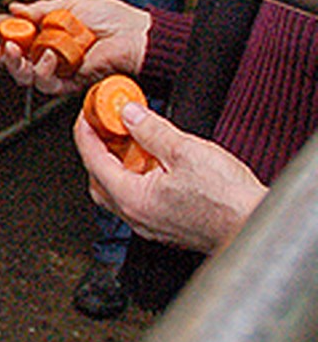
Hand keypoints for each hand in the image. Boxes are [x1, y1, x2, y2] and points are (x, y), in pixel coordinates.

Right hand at [0, 0, 149, 95]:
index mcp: (49, 32)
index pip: (18, 35)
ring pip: (26, 74)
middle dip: (0, 53)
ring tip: (17, 50)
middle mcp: (51, 52)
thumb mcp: (70, 3)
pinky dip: (42, 71)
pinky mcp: (70, 83)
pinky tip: (46, 57)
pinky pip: (47, 84)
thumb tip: (17, 8)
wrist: (136, 37)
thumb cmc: (113, 18)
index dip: (2, 32)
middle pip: (16, 58)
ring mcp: (59, 69)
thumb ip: (40, 8)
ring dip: (16, 63)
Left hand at [74, 102, 264, 253]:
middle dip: (96, 149)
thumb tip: (128, 114)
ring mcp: (150, 225)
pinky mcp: (166, 227)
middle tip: (103, 125)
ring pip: (117, 191)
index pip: (92, 160)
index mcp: (131, 198)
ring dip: (117, 164)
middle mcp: (135, 216)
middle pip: (98, 179)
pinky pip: (137, 200)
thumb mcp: (185, 151)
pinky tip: (151, 163)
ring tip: (128, 139)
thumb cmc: (228, 199)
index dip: (86, 132)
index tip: (87, 114)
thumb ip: (150, 130)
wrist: (255, 226)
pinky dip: (135, 178)